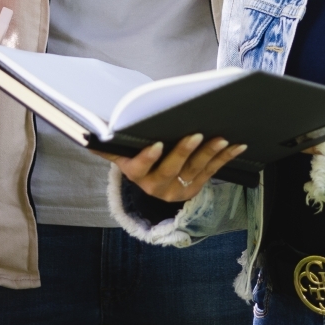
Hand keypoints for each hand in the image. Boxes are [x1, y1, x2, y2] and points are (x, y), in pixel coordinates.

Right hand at [100, 133, 247, 202]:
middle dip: (184, 152)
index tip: (156, 144)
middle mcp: (153, 186)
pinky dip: (225, 158)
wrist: (148, 178)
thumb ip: (108, 144)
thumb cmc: (134, 152)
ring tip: (221, 138)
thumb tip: (87, 135)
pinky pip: (211, 172)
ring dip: (209, 154)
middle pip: (170, 169)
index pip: (139, 166)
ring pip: (194, 171)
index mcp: (134, 173)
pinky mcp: (193, 189)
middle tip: (196, 134)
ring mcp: (175, 189)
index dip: (148, 156)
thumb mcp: (120, 151)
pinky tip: (237, 145)